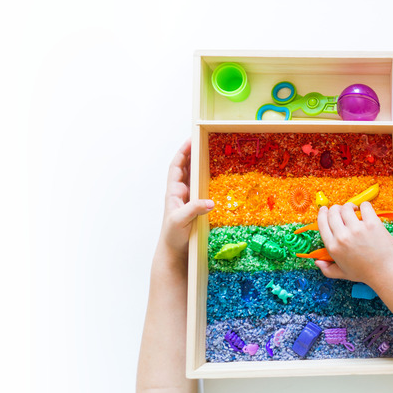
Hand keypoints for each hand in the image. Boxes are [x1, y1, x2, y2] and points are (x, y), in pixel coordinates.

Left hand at [158, 139, 213, 259]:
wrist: (175, 253)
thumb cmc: (172, 236)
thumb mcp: (181, 221)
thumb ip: (194, 210)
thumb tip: (210, 202)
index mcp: (173, 192)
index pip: (176, 166)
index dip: (182, 152)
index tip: (190, 139)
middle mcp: (181, 193)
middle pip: (187, 168)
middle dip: (195, 154)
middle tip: (207, 141)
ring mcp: (190, 200)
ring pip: (196, 177)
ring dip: (203, 166)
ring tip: (215, 154)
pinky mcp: (198, 208)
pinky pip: (204, 190)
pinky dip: (211, 181)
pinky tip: (220, 178)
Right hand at [313, 202, 392, 282]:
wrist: (386, 272)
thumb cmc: (366, 273)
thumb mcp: (343, 273)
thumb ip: (328, 269)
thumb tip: (317, 262)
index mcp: (333, 247)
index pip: (322, 222)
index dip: (323, 213)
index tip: (325, 209)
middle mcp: (342, 236)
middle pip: (333, 212)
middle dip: (336, 208)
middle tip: (343, 211)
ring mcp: (357, 229)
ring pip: (347, 207)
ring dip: (350, 206)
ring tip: (355, 210)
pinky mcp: (371, 224)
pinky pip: (364, 206)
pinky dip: (364, 206)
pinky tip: (366, 211)